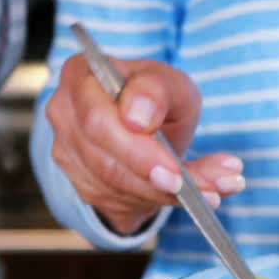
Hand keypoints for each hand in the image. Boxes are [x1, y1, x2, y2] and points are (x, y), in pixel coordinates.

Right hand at [46, 55, 246, 234]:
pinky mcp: (82, 183)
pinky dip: (160, 202)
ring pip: (113, 187)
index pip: (98, 119)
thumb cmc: (157, 97)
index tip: (174, 169)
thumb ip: (157, 90)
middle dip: (154, 179)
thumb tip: (139, 116)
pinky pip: (119, 201)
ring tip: (213, 190)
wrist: (150, 124)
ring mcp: (68, 152)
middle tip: (198, 189)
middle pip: (103, 160)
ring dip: (166, 195)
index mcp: (81, 76)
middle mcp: (65, 114)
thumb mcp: (169, 82)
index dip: (136, 149)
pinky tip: (194, 197)